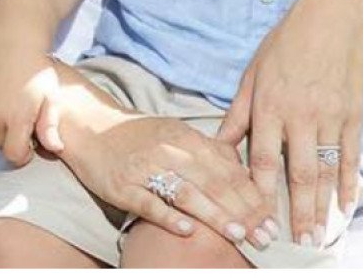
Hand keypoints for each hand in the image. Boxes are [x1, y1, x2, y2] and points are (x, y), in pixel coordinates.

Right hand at [0, 51, 62, 165]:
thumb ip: (50, 126)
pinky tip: (1, 108)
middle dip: (12, 142)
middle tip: (24, 126)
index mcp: (17, 118)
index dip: (23, 155)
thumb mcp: (50, 98)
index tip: (31, 143)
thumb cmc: (38, 73)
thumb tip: (55, 148)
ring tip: (12, 117)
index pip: (13, 155)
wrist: (15, 45)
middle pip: (0, 146)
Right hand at [61, 112, 276, 248]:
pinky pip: (149, 203)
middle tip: (266, 236)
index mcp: (186, 138)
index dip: (253, 195)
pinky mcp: (122, 186)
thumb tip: (244, 172)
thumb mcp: (176, 134)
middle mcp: (168, 151)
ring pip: (186, 194)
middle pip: (213, 183)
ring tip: (239, 234)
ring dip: (215, 215)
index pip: (228, 170)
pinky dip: (169, 217)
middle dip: (244, 212)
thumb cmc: (139, 136)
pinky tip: (188, 231)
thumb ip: (208, 151)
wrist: (89, 127)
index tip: (273, 219)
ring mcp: (144, 169)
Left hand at [214, 0, 362, 246]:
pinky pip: (351, 157)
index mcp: (269, 106)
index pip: (262, 158)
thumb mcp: (253, 72)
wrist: (335, 18)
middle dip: (296, 212)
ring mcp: (330, 118)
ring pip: (325, 171)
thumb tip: (219, 143)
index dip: (259, 192)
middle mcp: (300, 116)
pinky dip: (349, 183)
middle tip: (297, 241)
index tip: (257, 217)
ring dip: (322, 206)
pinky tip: (346, 206)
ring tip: (319, 234)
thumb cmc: (286, 42)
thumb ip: (238, 112)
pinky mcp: (354, 117)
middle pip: (297, 174)